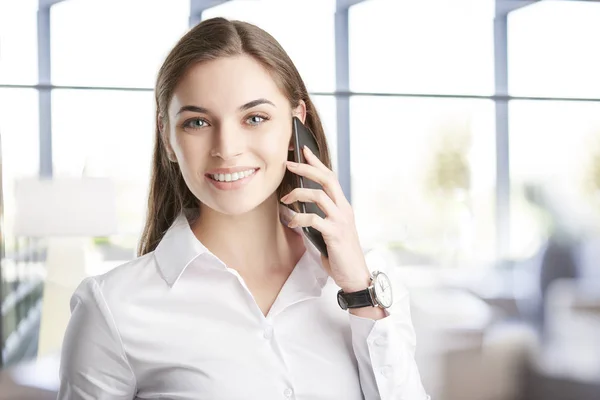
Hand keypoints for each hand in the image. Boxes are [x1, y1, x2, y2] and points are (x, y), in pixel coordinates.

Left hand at [280, 145, 370, 292]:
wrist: (355, 275)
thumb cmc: (340, 254)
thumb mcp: (331, 230)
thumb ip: (320, 217)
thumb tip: (299, 208)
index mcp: (343, 206)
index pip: (331, 177)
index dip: (317, 162)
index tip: (304, 150)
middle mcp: (344, 209)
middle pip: (326, 179)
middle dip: (306, 168)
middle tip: (288, 164)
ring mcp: (341, 220)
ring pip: (318, 195)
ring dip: (298, 193)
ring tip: (285, 198)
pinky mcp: (335, 233)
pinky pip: (313, 218)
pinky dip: (299, 218)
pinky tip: (291, 222)